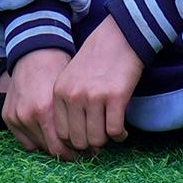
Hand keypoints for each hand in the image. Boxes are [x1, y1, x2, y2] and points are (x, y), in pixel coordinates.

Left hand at [7, 18, 141, 158]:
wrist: (120, 37)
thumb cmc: (97, 60)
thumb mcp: (72, 78)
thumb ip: (69, 104)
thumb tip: (74, 139)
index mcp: (60, 92)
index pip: (61, 133)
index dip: (75, 142)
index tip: (86, 141)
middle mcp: (74, 96)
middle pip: (78, 140)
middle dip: (91, 145)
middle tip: (101, 139)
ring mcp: (94, 96)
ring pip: (97, 139)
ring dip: (106, 141)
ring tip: (111, 133)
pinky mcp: (115, 96)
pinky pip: (115, 130)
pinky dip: (120, 135)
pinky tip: (122, 131)